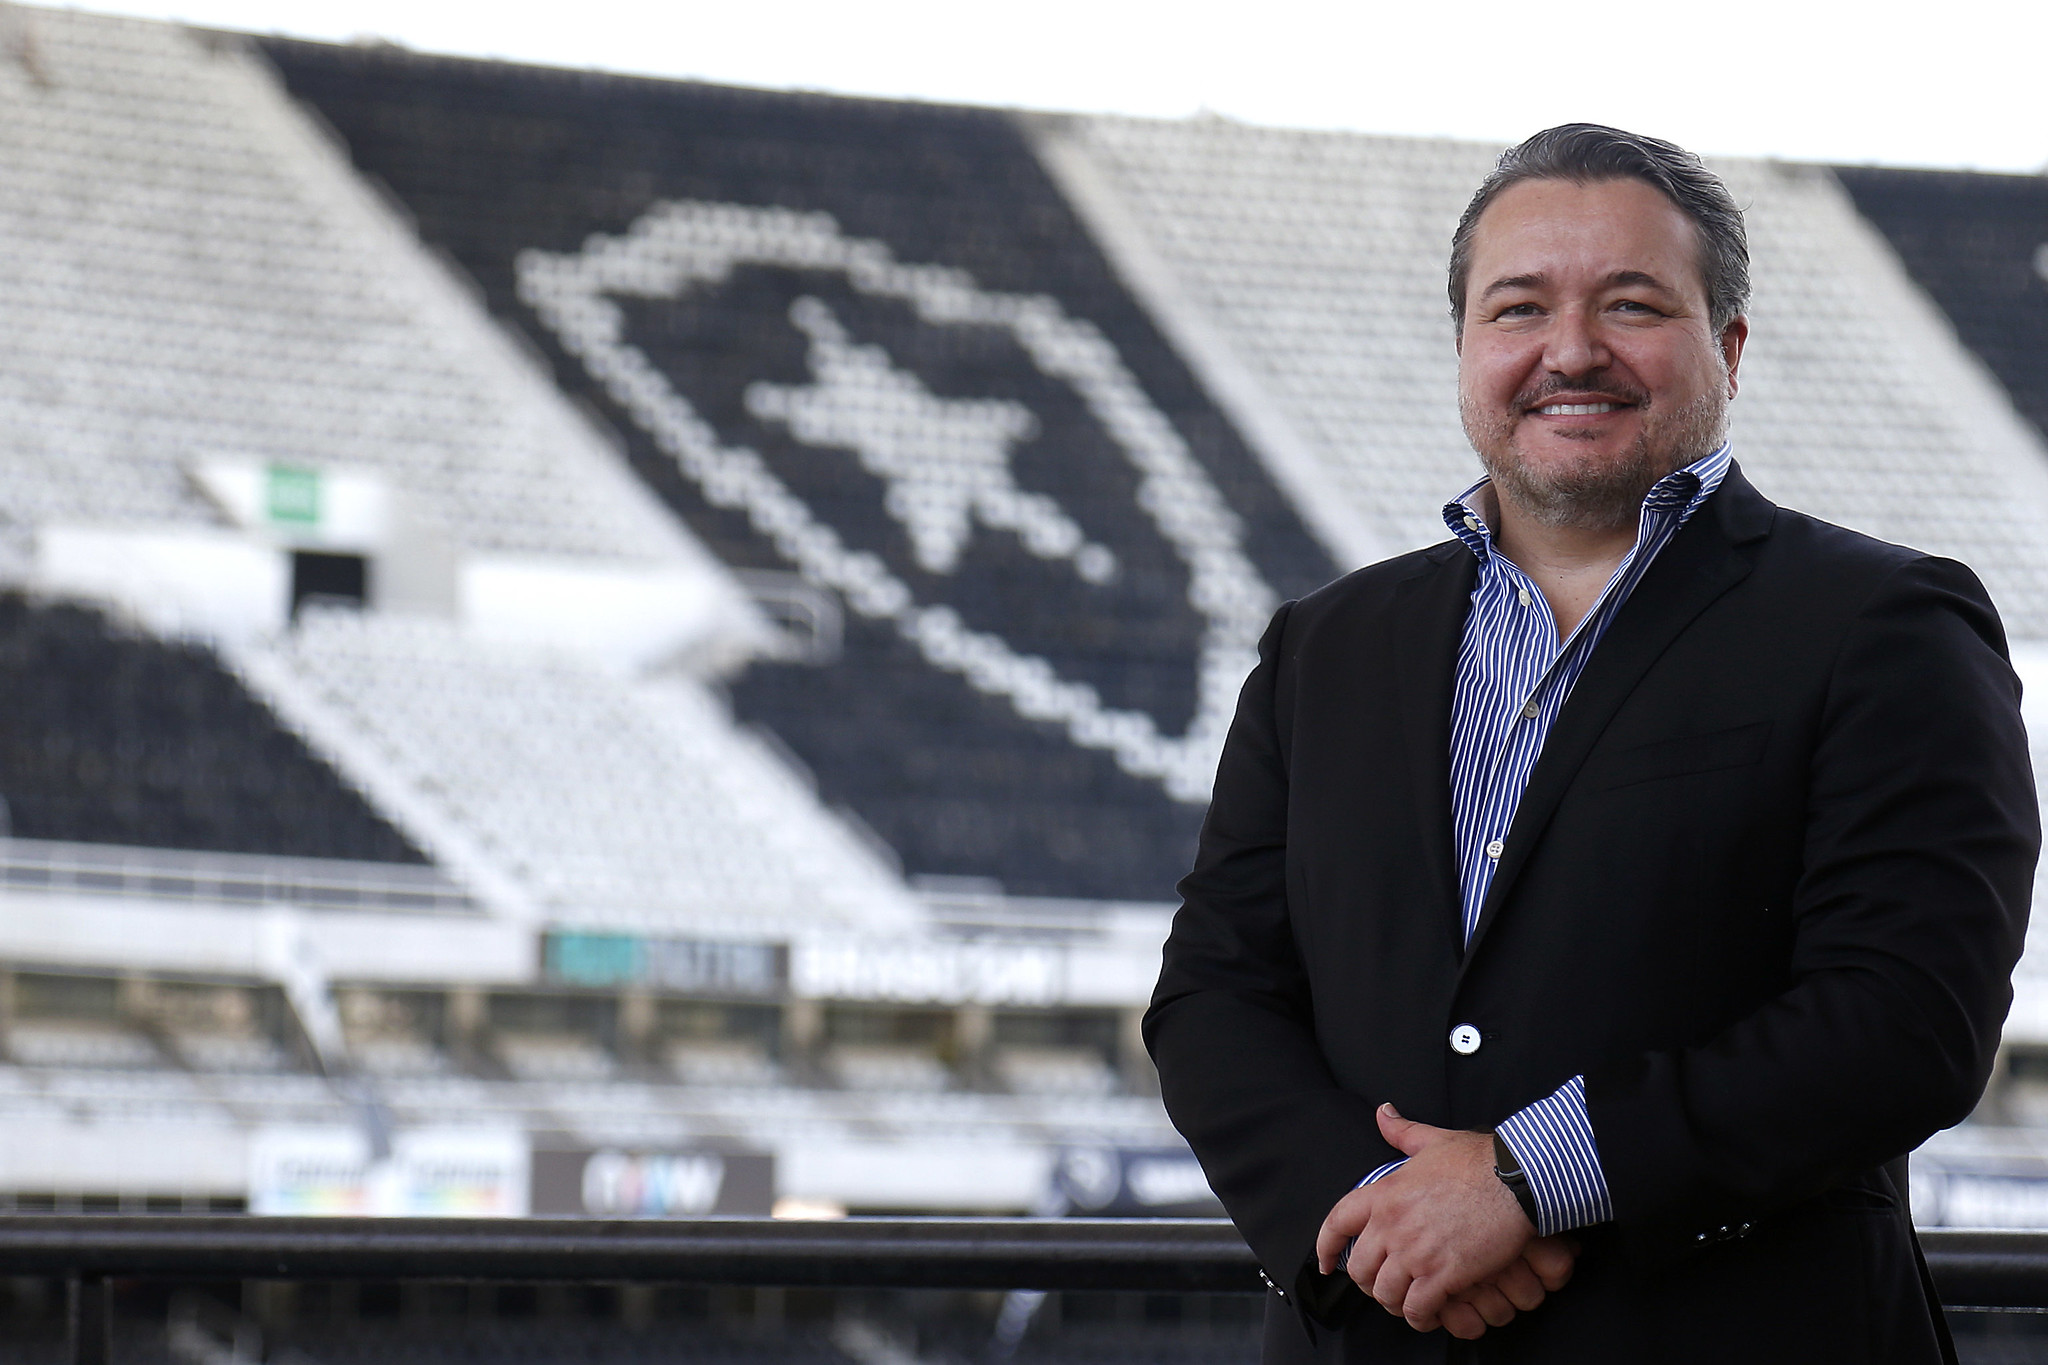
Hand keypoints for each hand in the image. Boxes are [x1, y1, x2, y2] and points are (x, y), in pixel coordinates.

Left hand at [1315, 1104, 1560, 1332]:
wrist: (1515, 1179)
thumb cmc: (1479, 1159)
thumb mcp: (1433, 1140)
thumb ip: (1403, 1132)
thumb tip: (1384, 1112)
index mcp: (1384, 1193)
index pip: (1338, 1223)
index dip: (1326, 1247)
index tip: (1325, 1264)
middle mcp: (1391, 1224)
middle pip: (1359, 1268)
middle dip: (1368, 1282)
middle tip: (1383, 1286)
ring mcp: (1415, 1252)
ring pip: (1385, 1293)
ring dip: (1394, 1303)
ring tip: (1406, 1303)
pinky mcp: (1442, 1274)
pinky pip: (1416, 1308)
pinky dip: (1419, 1317)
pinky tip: (1428, 1315)